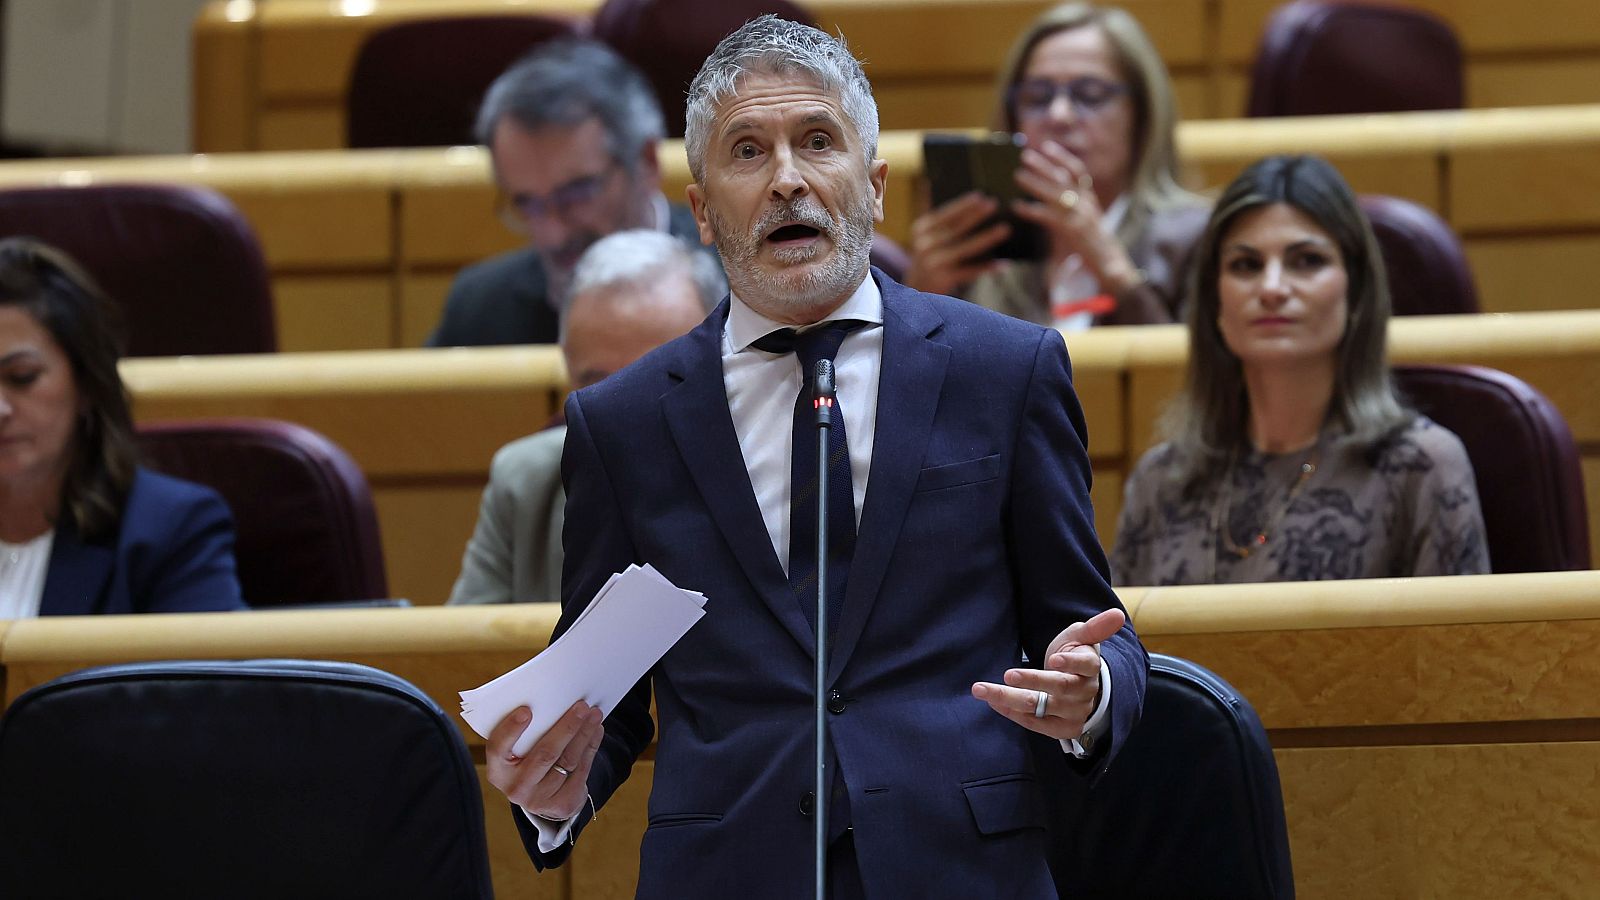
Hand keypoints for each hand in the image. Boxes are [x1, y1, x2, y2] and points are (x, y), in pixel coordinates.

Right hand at [485, 701, 603, 820]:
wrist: (542, 795)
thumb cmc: (526, 760)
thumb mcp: (516, 750)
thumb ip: (525, 732)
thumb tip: (551, 702)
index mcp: (497, 770)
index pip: (498, 749)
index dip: (511, 730)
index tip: (527, 710)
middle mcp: (516, 788)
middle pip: (544, 754)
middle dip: (566, 727)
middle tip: (581, 706)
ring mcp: (540, 799)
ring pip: (567, 760)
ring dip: (584, 733)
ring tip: (594, 714)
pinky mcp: (563, 803)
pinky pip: (581, 770)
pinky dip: (591, 746)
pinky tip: (596, 730)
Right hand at [904, 191, 1009, 294]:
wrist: (916, 289)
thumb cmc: (932, 257)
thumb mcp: (930, 237)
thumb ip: (945, 223)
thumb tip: (976, 203)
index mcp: (921, 229)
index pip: (945, 214)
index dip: (963, 205)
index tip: (981, 196)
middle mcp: (924, 245)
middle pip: (955, 228)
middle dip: (976, 215)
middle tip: (994, 204)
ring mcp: (932, 263)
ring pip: (965, 248)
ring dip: (986, 238)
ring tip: (1005, 229)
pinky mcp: (941, 280)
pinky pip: (969, 272)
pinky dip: (986, 268)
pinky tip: (1002, 264)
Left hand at [971, 607, 1125, 740]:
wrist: (1079, 689)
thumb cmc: (1075, 657)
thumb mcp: (1082, 638)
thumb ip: (1095, 628)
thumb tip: (1118, 614)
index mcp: (1091, 668)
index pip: (1086, 666)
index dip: (1070, 662)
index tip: (1053, 659)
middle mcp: (1084, 693)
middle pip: (1059, 688)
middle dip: (1033, 681)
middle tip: (1009, 674)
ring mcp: (1072, 713)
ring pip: (1040, 707)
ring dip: (1009, 698)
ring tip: (982, 689)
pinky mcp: (1060, 729)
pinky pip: (1034, 722)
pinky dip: (1011, 713)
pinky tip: (993, 702)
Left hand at [1010, 143, 1139, 290]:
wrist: (1110, 262)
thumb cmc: (1094, 242)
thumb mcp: (1088, 218)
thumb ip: (1075, 204)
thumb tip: (1054, 191)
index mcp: (1089, 198)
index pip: (1078, 171)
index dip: (1063, 157)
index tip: (1048, 146)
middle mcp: (1086, 203)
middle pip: (1063, 177)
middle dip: (1044, 164)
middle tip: (1025, 155)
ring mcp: (1079, 216)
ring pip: (1055, 193)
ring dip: (1035, 182)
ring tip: (1017, 175)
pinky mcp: (1071, 231)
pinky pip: (1047, 216)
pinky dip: (1030, 210)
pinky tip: (1016, 206)